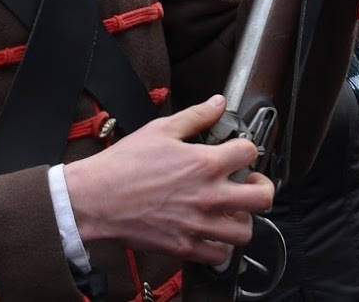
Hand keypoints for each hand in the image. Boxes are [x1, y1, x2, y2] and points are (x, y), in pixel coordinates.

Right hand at [63, 95, 274, 266]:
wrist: (97, 197)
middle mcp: (208, 195)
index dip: (247, 148)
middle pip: (262, 197)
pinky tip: (212, 232)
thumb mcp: (160, 130)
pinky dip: (221, 246)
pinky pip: (220, 255)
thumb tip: (218, 103)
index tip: (240, 152)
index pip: (249, 152)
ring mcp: (199, 223)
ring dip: (243, 219)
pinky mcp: (186, 246)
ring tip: (232, 210)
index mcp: (204, 163)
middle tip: (251, 183)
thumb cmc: (124, 165)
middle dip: (262, 187)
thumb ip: (195, 116)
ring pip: (245, 230)